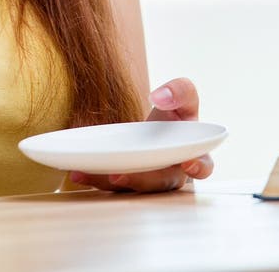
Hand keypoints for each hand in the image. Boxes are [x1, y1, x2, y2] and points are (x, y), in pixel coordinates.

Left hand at [68, 77, 213, 193]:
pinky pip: (112, 184)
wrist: (154, 131)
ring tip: (85, 173)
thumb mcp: (181, 98)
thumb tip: (159, 96)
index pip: (202, 166)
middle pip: (159, 183)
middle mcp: (171, 174)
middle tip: (119, 175)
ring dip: (109, 183)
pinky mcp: (126, 181)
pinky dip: (95, 179)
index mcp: (191, 156)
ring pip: (131, 188)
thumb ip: (179, 91)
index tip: (188, 163)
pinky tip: (76, 172)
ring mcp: (147, 181)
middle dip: (140, 181)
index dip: (198, 167)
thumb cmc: (174, 116)